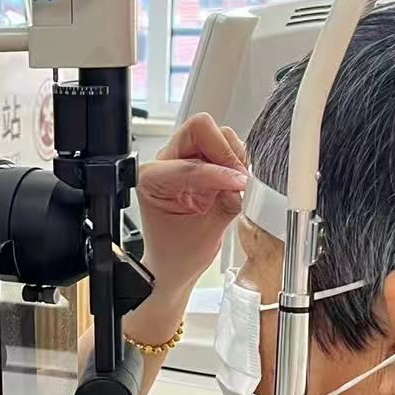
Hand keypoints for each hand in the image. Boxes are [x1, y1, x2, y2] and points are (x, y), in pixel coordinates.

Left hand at [135, 112, 248, 294]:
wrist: (174, 265)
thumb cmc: (177, 253)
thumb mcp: (205, 234)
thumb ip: (226, 205)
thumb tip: (242, 182)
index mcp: (152, 179)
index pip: (189, 163)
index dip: (217, 173)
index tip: (236, 185)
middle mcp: (165, 163)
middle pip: (200, 129)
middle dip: (224, 152)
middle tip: (238, 178)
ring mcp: (183, 159)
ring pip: (216, 134)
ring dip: (232, 156)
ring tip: (235, 185)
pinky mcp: (201, 162)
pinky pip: (225, 147)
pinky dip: (237, 161)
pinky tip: (235, 183)